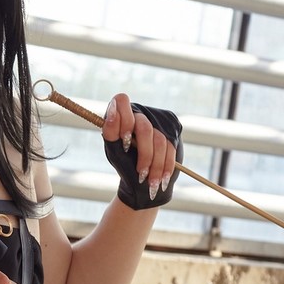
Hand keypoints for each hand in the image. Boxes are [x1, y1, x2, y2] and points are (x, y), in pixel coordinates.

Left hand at [102, 94, 183, 208]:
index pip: (121, 101)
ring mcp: (158, 121)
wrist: (142, 180)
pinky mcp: (172, 131)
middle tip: (141, 173)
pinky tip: (162, 178)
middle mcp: (140, 113)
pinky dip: (166, 166)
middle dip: (144, 155)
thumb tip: (112, 112)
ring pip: (160, 141)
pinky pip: (171, 147)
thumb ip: (111, 132)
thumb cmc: (123, 163)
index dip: (124, 119)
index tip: (125, 143)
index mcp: (121, 114)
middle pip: (145, 129)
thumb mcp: (113, 150)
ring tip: (151, 182)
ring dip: (156, 165)